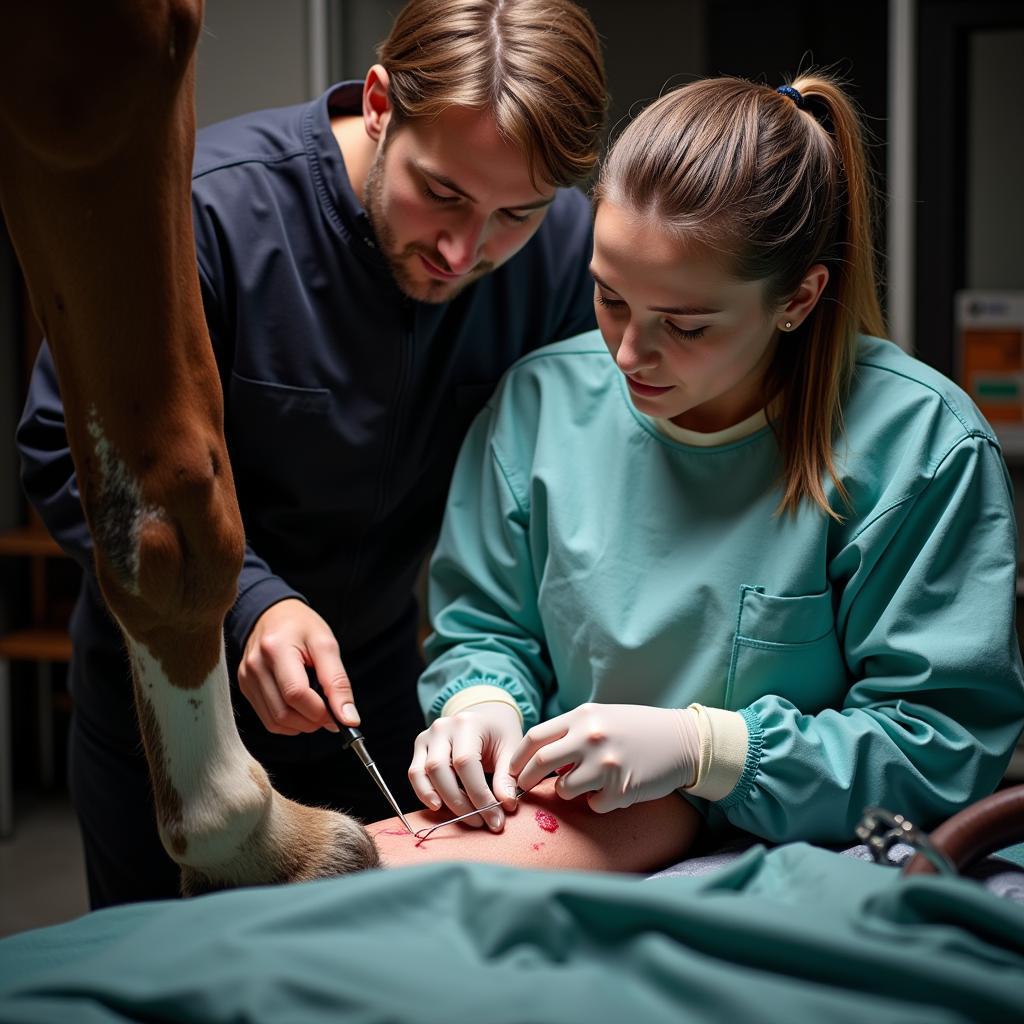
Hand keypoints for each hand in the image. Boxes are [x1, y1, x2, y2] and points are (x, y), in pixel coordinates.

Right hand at [238, 598, 358, 734]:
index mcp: (276, 649)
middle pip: (284, 713)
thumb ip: (338, 682)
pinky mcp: (245, 687)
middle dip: (312, 720)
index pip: (296, 694)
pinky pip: (268, 719)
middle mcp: (256, 666)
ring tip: (315, 707)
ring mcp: (247, 678)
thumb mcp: (326, 644)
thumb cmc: (301, 626)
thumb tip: (348, 718)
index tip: (339, 713)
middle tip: (329, 710)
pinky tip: (300, 708)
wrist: (273, 614)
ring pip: (275, 722)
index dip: (320, 711)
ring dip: (301, 724)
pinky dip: (288, 722)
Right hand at [408, 702, 523, 830]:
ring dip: (442, 801)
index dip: (479, 795)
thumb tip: (506, 805)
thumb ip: (506, 777)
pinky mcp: (420, 747)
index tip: (495, 818)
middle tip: (481, 822)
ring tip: (466, 818)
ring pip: (422, 773)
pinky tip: (441, 807)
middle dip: (460, 803)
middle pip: (440, 770)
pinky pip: (415, 774)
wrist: (486, 716)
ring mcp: (427, 736)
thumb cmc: (499, 734)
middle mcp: (442, 727)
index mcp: (467, 723)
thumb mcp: (510, 749)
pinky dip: (425, 794)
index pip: (466, 763)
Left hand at [510, 703, 698, 812]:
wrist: (682, 740)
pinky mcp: (621, 788)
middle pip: (540, 762)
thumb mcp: (601, 717)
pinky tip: (612, 791)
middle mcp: (590, 737)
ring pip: (564, 789)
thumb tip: (537, 757)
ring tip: (583, 785)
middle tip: (523, 789)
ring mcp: (605, 763)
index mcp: (583, 716)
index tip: (512, 771)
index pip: (535, 737)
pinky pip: (594, 805)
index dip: (518, 757)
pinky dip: (597, 802)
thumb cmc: (637, 728)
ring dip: (567, 791)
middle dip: (526, 779)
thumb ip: (570, 731)